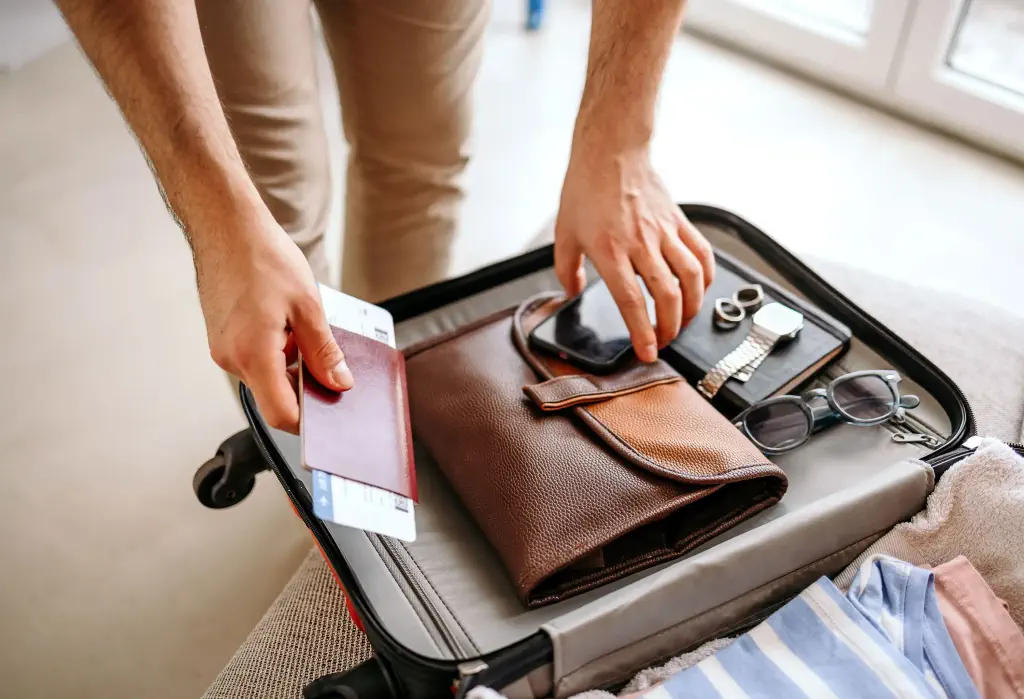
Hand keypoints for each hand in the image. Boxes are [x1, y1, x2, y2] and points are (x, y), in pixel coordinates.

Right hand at [195, 213, 352, 432]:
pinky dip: (276, 351)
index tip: (329, 418)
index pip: (281, 414)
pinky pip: (254, 358)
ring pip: (265, 375)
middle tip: (331, 365)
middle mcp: (232, 358)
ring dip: (290, 364)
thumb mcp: (307, 306)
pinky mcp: (222, 337)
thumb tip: (338, 383)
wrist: (225, 225)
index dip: (308, 422)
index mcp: (254, 355)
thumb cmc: (262, 256)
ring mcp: (223, 348)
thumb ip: (324, 351)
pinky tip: (287, 323)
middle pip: (274, 396)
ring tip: (304, 329)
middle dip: (304, 386)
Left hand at [554, 146, 713, 362]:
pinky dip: (705, 277)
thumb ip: (564, 269)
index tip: (647, 352)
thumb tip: (569, 293)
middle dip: (670, 328)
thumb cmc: (585, 190)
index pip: (631, 301)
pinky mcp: (679, 221)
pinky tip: (699, 290)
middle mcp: (640, 244)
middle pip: (667, 295)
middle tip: (664, 341)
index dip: (642, 331)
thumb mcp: (563, 233)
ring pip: (691, 277)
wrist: (610, 152)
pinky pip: (701, 253)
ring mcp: (663, 232)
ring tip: (682, 322)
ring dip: (691, 307)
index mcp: (609, 251)